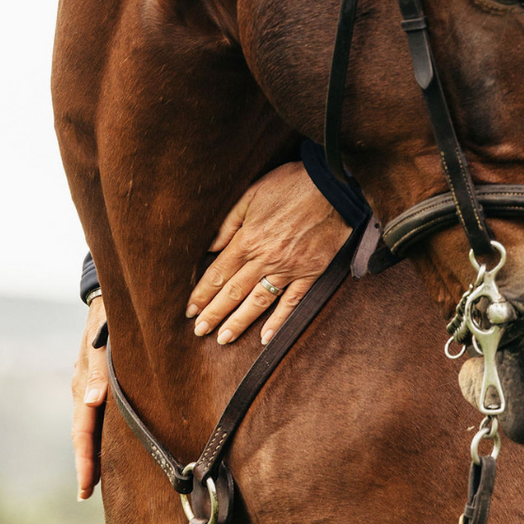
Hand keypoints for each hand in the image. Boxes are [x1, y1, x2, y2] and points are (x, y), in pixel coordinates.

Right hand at [71, 295, 107, 500]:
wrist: (106, 300)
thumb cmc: (108, 321)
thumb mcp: (103, 342)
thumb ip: (99, 371)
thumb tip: (92, 402)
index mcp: (83, 386)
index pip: (82, 433)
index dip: (85, 462)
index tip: (86, 488)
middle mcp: (82, 390)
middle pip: (82, 435)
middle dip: (85, 464)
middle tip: (86, 494)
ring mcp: (87, 387)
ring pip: (87, 427)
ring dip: (91, 451)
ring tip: (96, 478)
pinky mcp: (95, 382)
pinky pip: (94, 414)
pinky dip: (97, 432)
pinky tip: (106, 444)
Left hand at [188, 161, 349, 349]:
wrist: (332, 185)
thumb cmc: (290, 184)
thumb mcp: (252, 194)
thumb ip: (229, 222)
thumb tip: (209, 247)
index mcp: (248, 239)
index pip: (217, 274)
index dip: (201, 294)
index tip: (190, 310)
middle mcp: (265, 258)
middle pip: (233, 292)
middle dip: (213, 314)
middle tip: (199, 331)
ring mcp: (289, 268)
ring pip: (258, 301)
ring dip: (239, 322)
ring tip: (223, 339)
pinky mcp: (311, 272)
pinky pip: (292, 301)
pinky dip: (279, 321)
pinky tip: (266, 337)